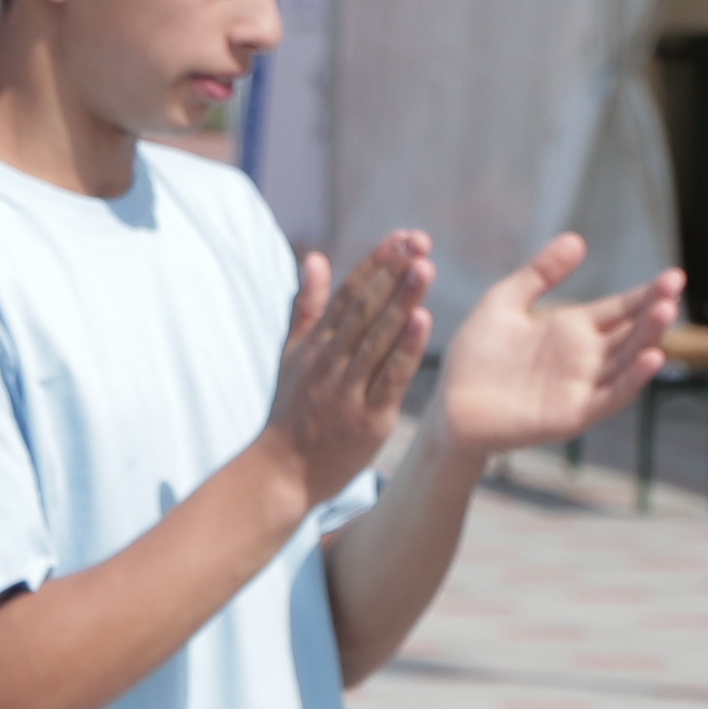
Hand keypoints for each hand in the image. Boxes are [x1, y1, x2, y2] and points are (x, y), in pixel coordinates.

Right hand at [265, 231, 430, 504]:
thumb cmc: (292, 411)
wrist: (282, 472)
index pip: (349, 293)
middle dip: (393, 273)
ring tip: (425, 268)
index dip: (376, 263)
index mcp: (317, 343)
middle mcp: (331, 361)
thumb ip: (307, 306)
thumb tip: (317, 258)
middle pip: (365, 308)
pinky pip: (390, 378)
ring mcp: (349, 389)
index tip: (403, 236)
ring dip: (402, 301)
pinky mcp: (368, 419)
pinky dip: (406, 350)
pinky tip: (423, 322)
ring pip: (378, 337)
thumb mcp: (292, 354)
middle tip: (420, 242)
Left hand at [437, 235, 684, 460]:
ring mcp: (582, 386)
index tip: (673, 275)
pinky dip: (632, 380)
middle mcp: (585, 357)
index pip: (621, 308)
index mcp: (573, 329)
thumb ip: (538, 274)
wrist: (450, 406)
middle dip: (655, 310)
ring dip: (649, 338)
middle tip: (674, 286)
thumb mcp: (504, 303)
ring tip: (665, 311)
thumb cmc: (475, 357)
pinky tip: (650, 358)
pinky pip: (610, 397)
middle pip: (632, 332)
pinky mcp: (573, 414)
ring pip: (627, 360)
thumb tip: (576, 239)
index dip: (646, 293)